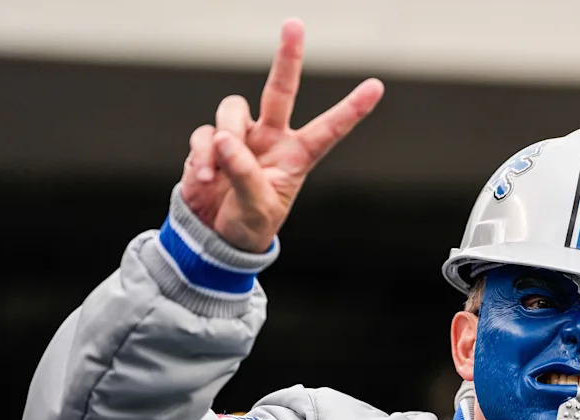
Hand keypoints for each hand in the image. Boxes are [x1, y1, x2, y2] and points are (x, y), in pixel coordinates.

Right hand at [180, 19, 383, 252]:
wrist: (215, 236)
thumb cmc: (249, 223)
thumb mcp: (258, 209)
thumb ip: (245, 175)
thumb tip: (225, 139)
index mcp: (297, 157)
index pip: (328, 130)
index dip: (351, 109)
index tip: (377, 86)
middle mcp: (272, 139)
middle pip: (280, 90)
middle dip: (288, 57)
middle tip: (294, 23)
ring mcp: (240, 137)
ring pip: (232, 110)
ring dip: (225, 137)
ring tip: (218, 173)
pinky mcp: (211, 142)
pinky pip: (205, 134)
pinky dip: (202, 155)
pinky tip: (204, 179)